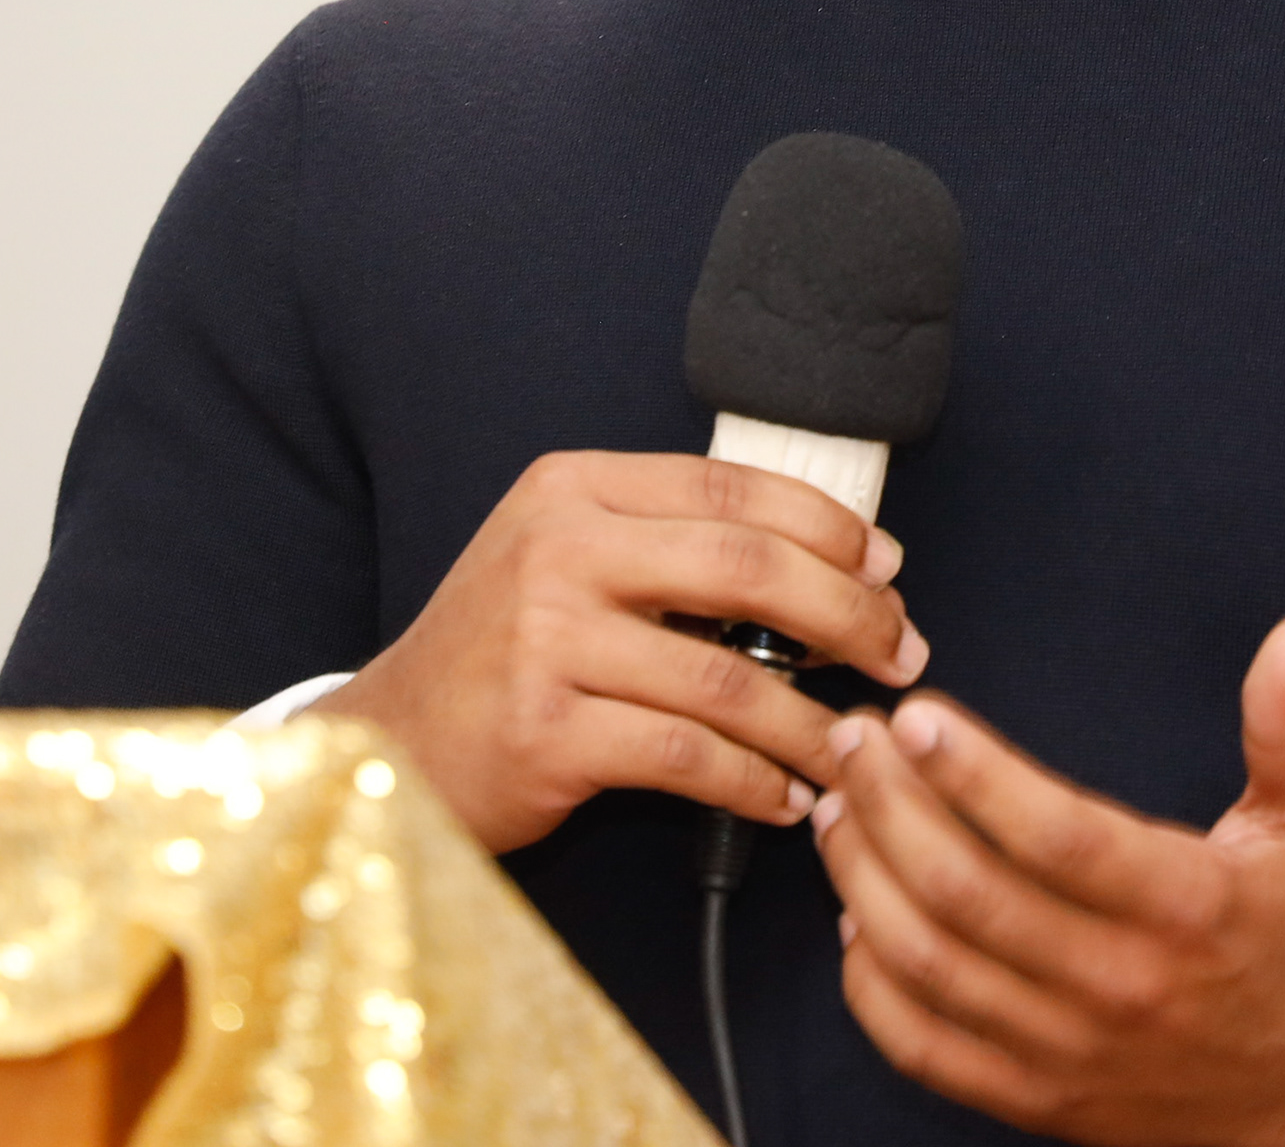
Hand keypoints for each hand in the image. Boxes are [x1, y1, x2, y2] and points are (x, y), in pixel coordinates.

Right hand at [318, 450, 926, 853]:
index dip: (828, 526)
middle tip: (900, 655)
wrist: (384, 748)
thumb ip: (670, 548)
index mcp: (571, 489)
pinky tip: (784, 798)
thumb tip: (836, 570)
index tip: (887, 570)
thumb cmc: (501, 655)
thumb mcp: (565, 563)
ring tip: (850, 747)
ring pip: (728, 677)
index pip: (731, 487)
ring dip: (812, 720)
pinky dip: (755, 782)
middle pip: (748, 567)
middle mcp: (556, 550)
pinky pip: (688, 757)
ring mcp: (545, 641)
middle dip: (848, 614)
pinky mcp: (545, 733)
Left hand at [809, 613, 1284, 1146]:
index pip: (1062, 838)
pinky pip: (925, 1047)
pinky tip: (854, 913)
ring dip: (864, 878)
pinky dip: (871, 983)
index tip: (917, 715)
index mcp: (1189, 907)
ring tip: (837, 805)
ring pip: (932, 965)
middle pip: (971, 895)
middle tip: (852, 737)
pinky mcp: (1035, 1096)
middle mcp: (1122, 984)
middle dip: (891, 805)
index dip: (977, 776)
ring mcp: (1071, 1049)